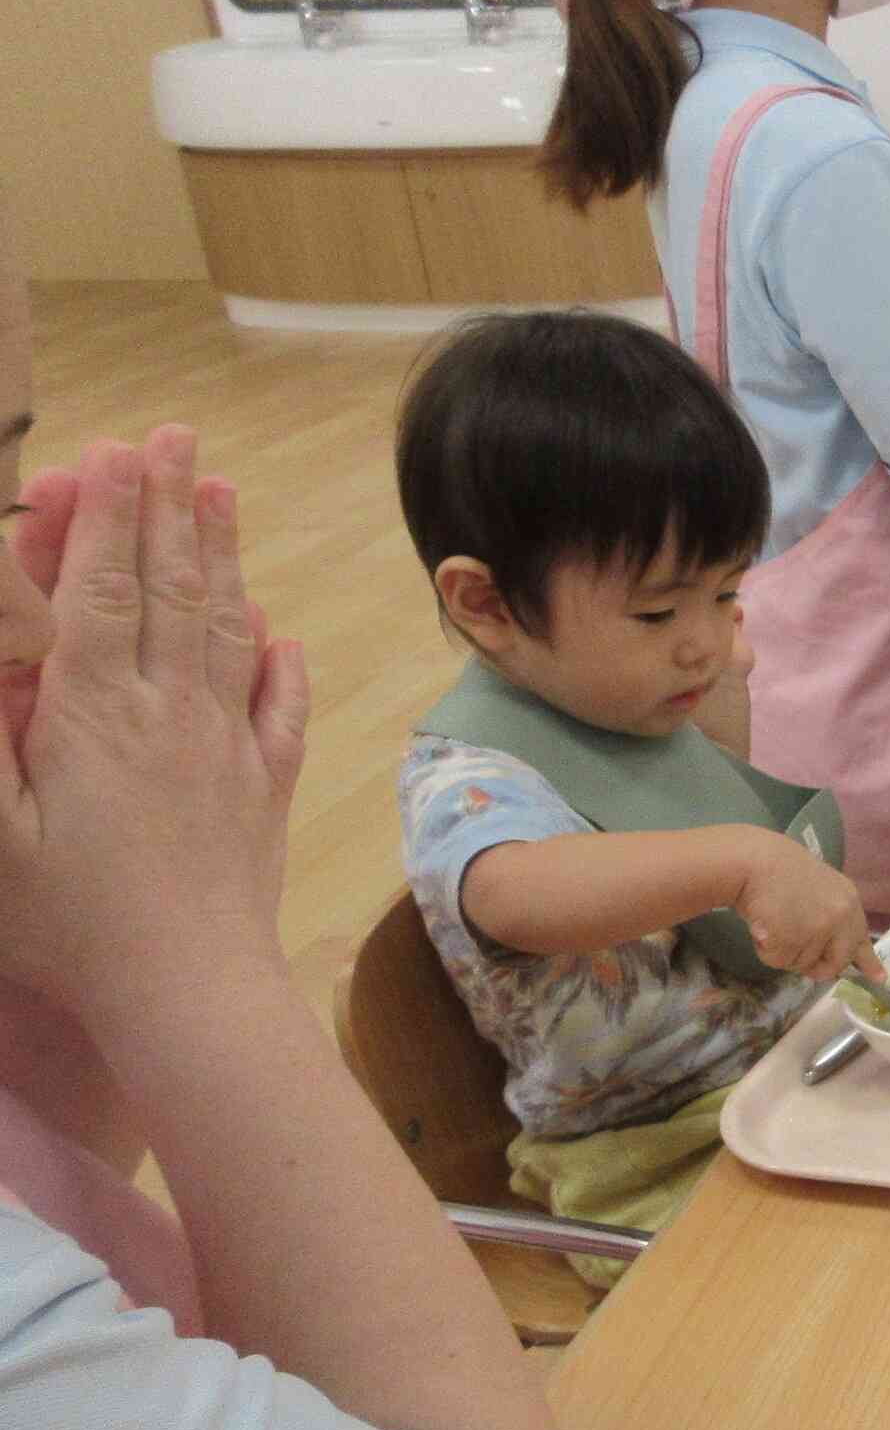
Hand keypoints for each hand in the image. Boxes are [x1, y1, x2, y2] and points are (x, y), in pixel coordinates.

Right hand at [0, 432, 307, 1012]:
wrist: (189, 992)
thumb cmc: (69, 924)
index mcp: (95, 716)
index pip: (102, 593)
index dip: (108, 518)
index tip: (116, 452)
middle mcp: (173, 715)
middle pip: (171, 590)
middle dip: (169, 508)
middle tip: (176, 437)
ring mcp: (228, 749)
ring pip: (228, 630)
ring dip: (221, 556)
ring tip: (221, 492)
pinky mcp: (262, 791)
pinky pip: (277, 711)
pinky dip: (277, 664)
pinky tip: (280, 635)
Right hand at [733, 831, 879, 984]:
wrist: (755, 862)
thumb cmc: (780, 871)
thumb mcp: (820, 890)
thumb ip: (832, 917)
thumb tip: (830, 955)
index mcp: (848, 902)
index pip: (861, 938)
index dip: (868, 962)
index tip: (879, 979)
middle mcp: (840, 918)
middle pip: (835, 962)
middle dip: (817, 966)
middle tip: (793, 947)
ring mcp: (817, 931)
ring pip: (802, 964)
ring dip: (785, 951)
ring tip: (774, 921)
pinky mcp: (792, 941)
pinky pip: (778, 961)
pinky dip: (767, 951)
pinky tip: (764, 926)